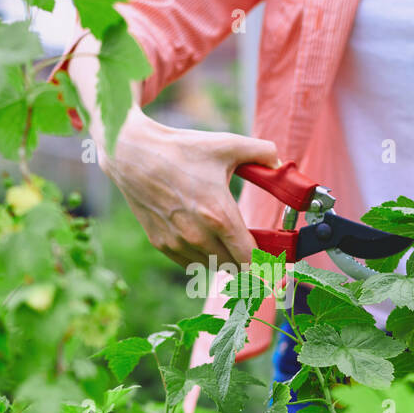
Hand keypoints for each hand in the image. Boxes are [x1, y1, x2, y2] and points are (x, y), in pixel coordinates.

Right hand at [100, 110, 277, 267]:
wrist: (132, 155)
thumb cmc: (180, 150)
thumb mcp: (227, 145)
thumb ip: (263, 152)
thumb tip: (281, 163)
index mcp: (220, 216)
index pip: (250, 259)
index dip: (265, 265)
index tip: (273, 264)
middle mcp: (198, 236)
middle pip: (234, 267)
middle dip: (247, 260)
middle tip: (255, 247)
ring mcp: (178, 243)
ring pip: (213, 267)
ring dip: (225, 259)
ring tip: (229, 241)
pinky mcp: (161, 244)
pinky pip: (191, 263)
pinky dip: (203, 257)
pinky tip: (205, 240)